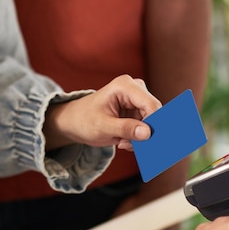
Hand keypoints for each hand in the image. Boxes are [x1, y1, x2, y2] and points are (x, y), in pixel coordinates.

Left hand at [43, 75, 161, 150]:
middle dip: (145, 131)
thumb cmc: (84, 120)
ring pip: (151, 122)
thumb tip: (148, 133)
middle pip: (153, 112)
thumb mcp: (103, 127)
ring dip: (139, 136)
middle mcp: (134, 89)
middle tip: (128, 144)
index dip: (153, 123)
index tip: (150, 141)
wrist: (75, 122)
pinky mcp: (137, 111)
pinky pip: (146, 126)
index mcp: (125, 86)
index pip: (149, 104)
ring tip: (121, 142)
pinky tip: (123, 140)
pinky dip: (137, 137)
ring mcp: (137, 100)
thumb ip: (126, 129)